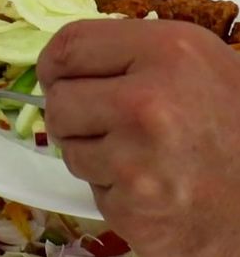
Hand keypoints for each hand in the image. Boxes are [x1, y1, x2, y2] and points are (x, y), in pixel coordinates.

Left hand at [38, 19, 239, 256]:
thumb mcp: (201, 63)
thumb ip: (134, 54)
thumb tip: (65, 60)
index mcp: (166, 52)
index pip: (69, 46)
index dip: (55, 63)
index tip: (57, 76)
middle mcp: (146, 104)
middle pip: (58, 101)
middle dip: (74, 114)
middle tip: (110, 124)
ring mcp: (135, 162)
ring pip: (69, 150)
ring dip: (95, 156)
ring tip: (146, 158)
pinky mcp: (131, 210)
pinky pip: (94, 191)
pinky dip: (116, 193)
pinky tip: (156, 190)